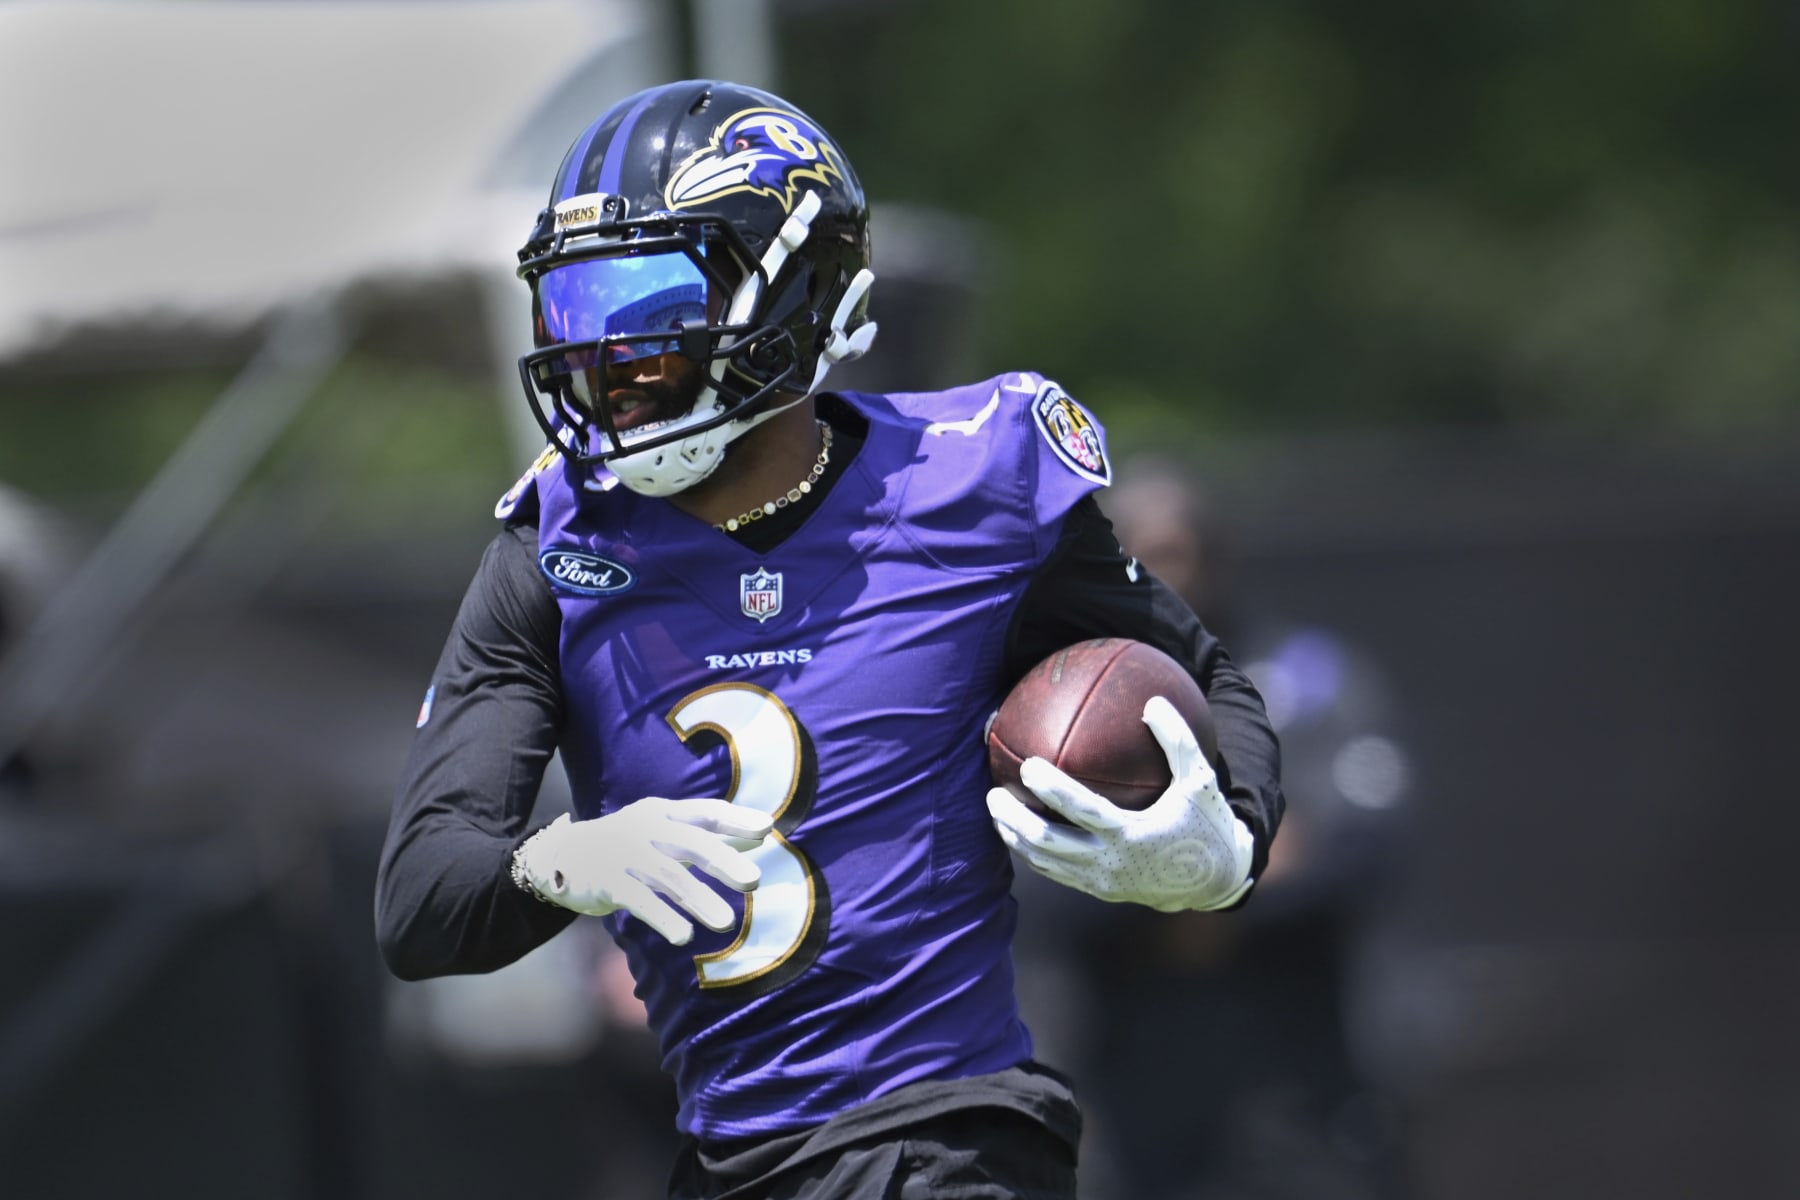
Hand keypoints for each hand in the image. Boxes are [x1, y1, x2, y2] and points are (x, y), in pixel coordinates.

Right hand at [514, 798, 772, 943]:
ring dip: (699, 900)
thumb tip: (763, 833)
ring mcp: (624, 853)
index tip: (766, 828)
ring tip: (727, 923)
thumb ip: (711, 835)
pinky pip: (638, 900)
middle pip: (690, 842)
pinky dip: (663, 917)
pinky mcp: (606, 881)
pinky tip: (684, 937)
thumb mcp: (666, 833)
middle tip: (754, 880)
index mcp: (664, 812)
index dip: (735, 819)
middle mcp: (646, 828)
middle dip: (723, 860)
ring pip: (668, 876)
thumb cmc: (628, 845)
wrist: (560, 855)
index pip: (705, 812)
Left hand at [986, 695, 1254, 911]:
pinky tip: (1019, 830)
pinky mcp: (1098, 891)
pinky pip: (1056, 872)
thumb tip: (1152, 701)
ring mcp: (1101, 881)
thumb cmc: (1205, 823)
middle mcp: (1110, 862)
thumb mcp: (1200, 781)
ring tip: (996, 810)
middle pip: (1048, 842)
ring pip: (1044, 862)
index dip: (1051, 789)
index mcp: (1131, 834)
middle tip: (994, 791)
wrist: (1214, 882)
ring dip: (1015, 837)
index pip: (1080, 810)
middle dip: (1014, 819)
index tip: (1028, 765)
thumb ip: (1177, 742)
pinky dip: (1032, 852)